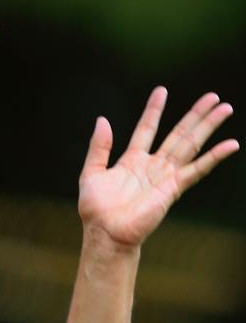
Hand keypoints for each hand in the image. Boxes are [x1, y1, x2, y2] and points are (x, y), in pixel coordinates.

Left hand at [78, 87, 238, 247]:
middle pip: (178, 134)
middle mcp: (152, 166)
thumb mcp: (91, 172)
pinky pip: (198, 170)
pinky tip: (231, 144)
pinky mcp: (174, 188)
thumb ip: (99, 146)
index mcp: (132, 161)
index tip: (161, 90)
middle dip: (195, 114)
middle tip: (213, 96)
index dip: (154, 110)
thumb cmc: (96, 209)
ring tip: (224, 108)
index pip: (146, 129)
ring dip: (208, 126)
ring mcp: (165, 176)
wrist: (106, 232)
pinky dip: (214, 157)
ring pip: (191, 145)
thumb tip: (102, 119)